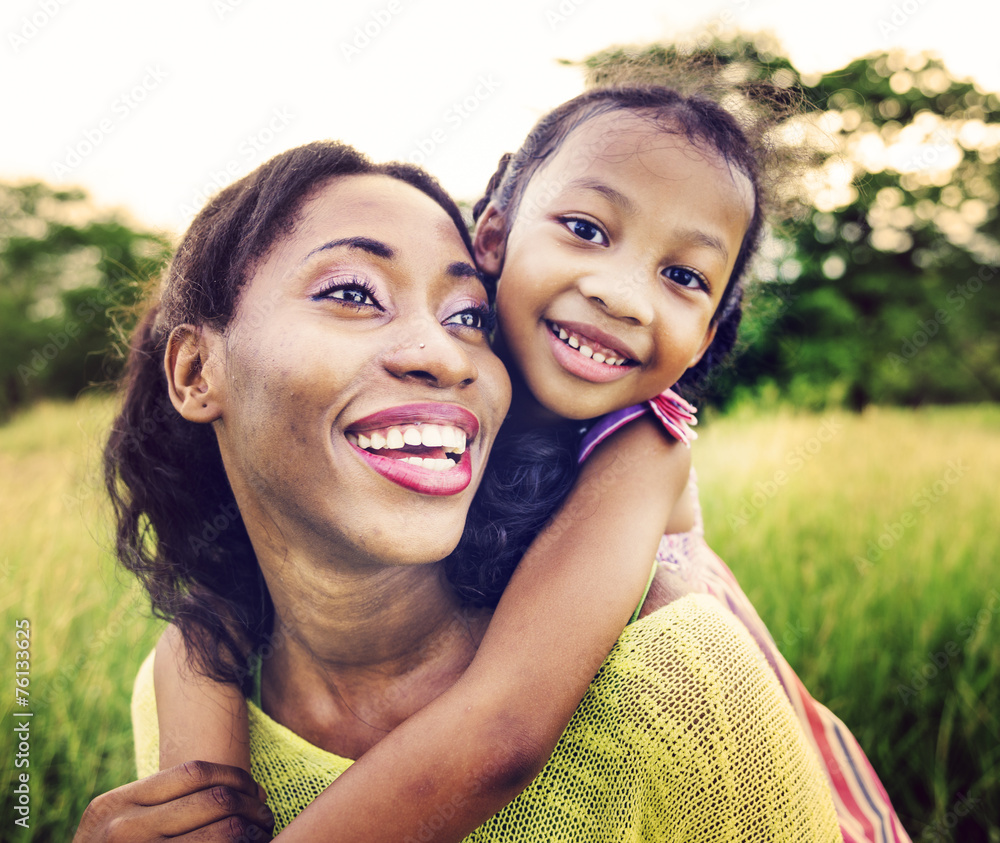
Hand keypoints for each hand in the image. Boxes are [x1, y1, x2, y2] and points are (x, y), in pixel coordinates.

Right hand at [73, 760, 274, 841]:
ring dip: (253, 830)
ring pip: (225, 831)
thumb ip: (155, 806)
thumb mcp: (116, 827)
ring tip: (262, 833)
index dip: (234, 776)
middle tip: (265, 814)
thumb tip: (235, 790)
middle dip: (251, 805)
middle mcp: (124, 829)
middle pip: (215, 799)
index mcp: (116, 804)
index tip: (252, 789)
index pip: (194, 772)